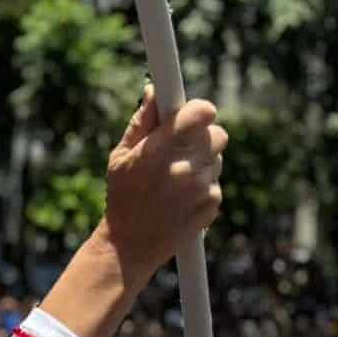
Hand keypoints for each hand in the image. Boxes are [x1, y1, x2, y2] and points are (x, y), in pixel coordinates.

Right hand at [98, 87, 225, 279]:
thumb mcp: (121, 156)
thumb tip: (156, 90)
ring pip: (217, 158)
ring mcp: (202, 187)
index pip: (202, 112)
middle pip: (216, 133)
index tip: (189, 114)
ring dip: (202, 163)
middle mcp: (186, 166)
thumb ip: (142, 122)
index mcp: (161, 149)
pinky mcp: (213, 203)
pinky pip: (216, 183)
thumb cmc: (122, 195)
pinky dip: (203, 187)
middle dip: (201, 137)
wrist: (130, 245)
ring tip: (174, 181)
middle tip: (179, 149)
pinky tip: (180, 199)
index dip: (198, 110)